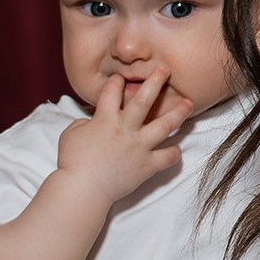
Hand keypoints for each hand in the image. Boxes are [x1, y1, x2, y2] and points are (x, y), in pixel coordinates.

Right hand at [57, 70, 191, 204]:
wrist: (82, 189)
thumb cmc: (72, 162)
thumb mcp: (70, 135)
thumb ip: (83, 123)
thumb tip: (91, 121)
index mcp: (104, 120)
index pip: (112, 92)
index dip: (116, 82)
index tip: (121, 77)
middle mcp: (125, 129)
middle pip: (144, 100)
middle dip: (155, 81)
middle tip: (165, 69)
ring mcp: (139, 147)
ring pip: (164, 125)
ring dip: (178, 112)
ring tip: (189, 103)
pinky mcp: (147, 166)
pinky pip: (167, 157)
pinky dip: (174, 152)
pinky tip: (175, 148)